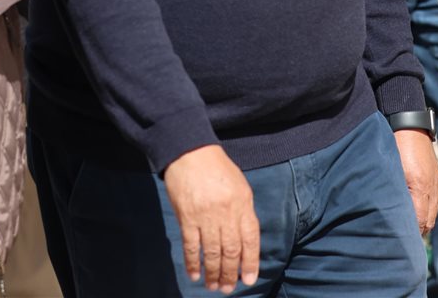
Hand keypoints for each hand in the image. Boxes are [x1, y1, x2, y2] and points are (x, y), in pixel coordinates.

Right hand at [161, 145, 259, 293]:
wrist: (190, 152)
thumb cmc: (217, 168)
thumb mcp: (240, 186)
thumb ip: (243, 212)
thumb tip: (244, 241)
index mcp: (243, 204)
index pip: (250, 239)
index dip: (251, 262)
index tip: (249, 279)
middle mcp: (227, 212)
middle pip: (231, 250)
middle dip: (230, 273)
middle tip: (228, 288)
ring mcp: (206, 216)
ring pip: (212, 252)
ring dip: (213, 273)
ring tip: (214, 286)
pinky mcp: (187, 217)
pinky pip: (192, 246)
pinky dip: (193, 263)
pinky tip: (195, 275)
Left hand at [394, 127, 437, 236]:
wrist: (409, 124)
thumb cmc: (393, 145)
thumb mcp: (389, 170)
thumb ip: (391, 192)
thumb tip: (389, 212)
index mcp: (419, 186)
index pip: (418, 220)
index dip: (410, 233)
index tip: (401, 241)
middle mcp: (431, 186)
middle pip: (428, 220)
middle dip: (417, 231)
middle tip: (403, 240)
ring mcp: (435, 182)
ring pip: (432, 212)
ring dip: (422, 222)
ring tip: (410, 230)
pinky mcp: (436, 177)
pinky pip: (434, 201)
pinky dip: (426, 211)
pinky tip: (417, 213)